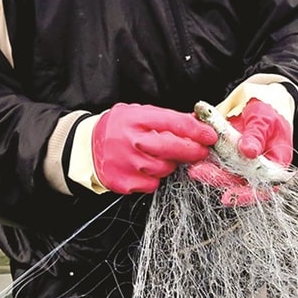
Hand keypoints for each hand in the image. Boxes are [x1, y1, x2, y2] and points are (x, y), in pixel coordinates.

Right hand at [90, 103, 215, 194]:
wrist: (87, 146)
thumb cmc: (118, 128)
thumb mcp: (140, 113)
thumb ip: (168, 118)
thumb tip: (199, 121)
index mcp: (136, 119)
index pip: (175, 123)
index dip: (197, 131)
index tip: (210, 135)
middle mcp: (131, 141)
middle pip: (172, 148)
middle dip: (192, 150)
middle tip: (201, 151)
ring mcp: (127, 163)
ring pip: (164, 169)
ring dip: (169, 164)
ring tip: (156, 156)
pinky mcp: (124, 182)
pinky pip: (152, 184)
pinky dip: (153, 178)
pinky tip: (144, 168)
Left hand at [187, 99, 291, 205]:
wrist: (255, 103)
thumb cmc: (268, 112)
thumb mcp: (265, 119)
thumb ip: (257, 135)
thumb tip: (249, 151)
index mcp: (275, 164)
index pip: (264, 187)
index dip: (246, 195)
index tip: (229, 195)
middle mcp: (257, 169)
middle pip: (238, 182)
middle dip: (218, 179)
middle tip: (201, 172)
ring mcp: (240, 164)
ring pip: (224, 174)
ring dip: (208, 171)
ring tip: (194, 166)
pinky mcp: (226, 157)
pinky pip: (215, 161)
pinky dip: (204, 158)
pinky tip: (195, 152)